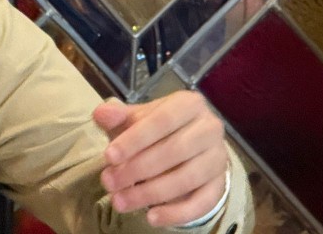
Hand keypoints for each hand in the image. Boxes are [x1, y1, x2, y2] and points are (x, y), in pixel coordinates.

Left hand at [92, 90, 227, 227]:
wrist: (184, 146)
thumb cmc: (153, 129)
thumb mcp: (134, 118)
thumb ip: (117, 116)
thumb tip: (101, 113)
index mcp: (189, 104)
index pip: (162, 120)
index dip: (134, 139)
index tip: (108, 156)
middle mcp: (210, 128)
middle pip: (174, 151)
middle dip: (137, 169)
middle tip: (108, 182)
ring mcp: (218, 158)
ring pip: (186, 179)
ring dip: (150, 193)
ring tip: (120, 202)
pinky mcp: (220, 185)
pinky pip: (202, 203)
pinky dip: (176, 213)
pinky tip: (151, 218)